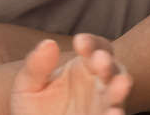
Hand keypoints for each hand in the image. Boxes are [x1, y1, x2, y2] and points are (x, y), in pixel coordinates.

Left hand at [10, 34, 131, 114]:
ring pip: (116, 96)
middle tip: (100, 59)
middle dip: (108, 64)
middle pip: (112, 70)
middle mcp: (99, 85)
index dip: (92, 43)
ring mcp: (103, 107)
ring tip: (120, 84)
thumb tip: (48, 43)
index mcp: (85, 67)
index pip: (96, 48)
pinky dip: (116, 114)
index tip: (79, 41)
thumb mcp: (28, 85)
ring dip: (119, 90)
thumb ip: (36, 66)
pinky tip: (113, 113)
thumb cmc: (35, 106)